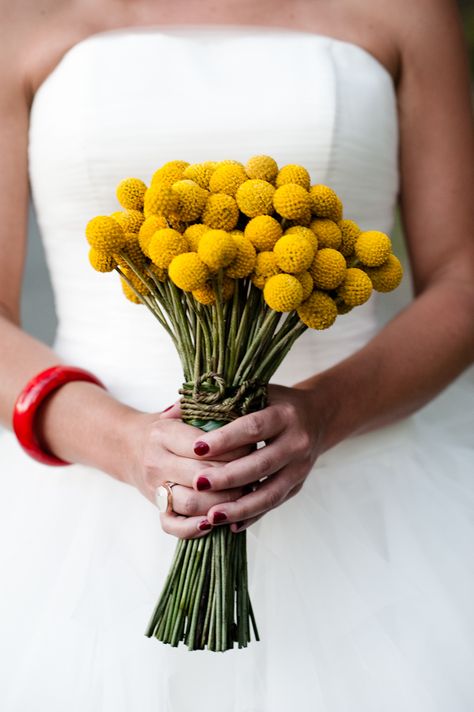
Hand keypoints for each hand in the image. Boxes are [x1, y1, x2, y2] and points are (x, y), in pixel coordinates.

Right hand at [123, 403, 250, 538]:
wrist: (127, 446)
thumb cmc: (164, 428)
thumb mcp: (179, 411)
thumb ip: (203, 407)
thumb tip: (238, 402)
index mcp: (163, 433)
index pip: (204, 446)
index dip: (233, 449)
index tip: (252, 447)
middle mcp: (156, 461)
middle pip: (201, 476)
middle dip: (233, 478)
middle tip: (254, 474)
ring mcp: (154, 487)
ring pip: (190, 503)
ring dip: (221, 503)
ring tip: (243, 496)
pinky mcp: (155, 507)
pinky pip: (172, 525)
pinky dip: (193, 528)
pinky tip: (214, 522)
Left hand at [189, 384, 322, 531]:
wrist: (317, 416)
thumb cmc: (274, 402)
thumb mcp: (252, 393)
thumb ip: (214, 402)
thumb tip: (170, 412)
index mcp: (284, 414)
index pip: (253, 427)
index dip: (225, 439)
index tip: (196, 448)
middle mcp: (297, 442)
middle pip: (260, 464)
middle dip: (228, 477)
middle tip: (198, 484)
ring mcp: (300, 467)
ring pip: (270, 492)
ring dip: (240, 506)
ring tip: (212, 516)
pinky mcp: (298, 486)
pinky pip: (274, 504)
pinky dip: (252, 515)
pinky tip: (230, 525)